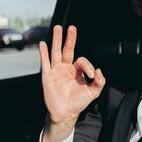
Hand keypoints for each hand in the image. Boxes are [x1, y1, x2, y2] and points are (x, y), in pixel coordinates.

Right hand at [39, 25, 105, 141]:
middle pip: (67, 50)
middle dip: (69, 39)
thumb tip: (99, 70)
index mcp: (76, 70)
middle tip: (71, 27)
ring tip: (57, 28)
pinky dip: (43, 53)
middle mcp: (65, 68)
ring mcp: (55, 71)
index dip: (88, 66)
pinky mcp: (47, 76)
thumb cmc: (78, 103)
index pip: (81, 61)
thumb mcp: (93, 92)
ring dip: (57, 40)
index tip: (91, 76)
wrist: (65, 114)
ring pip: (56, 52)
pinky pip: (45, 63)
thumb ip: (99, 82)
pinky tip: (42, 43)